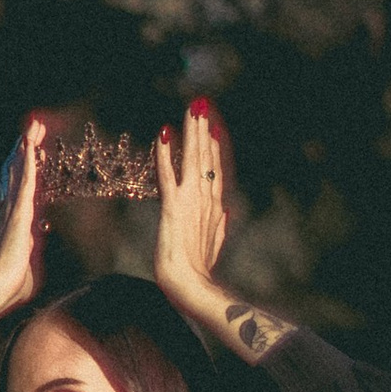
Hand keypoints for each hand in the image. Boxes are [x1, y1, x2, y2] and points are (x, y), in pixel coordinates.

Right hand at [0, 112, 47, 312]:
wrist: (1, 286)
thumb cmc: (15, 281)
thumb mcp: (29, 261)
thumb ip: (32, 251)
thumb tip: (32, 252)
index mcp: (18, 219)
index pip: (25, 186)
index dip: (28, 165)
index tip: (33, 148)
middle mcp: (14, 209)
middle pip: (21, 171)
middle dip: (27, 148)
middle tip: (33, 126)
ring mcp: (16, 209)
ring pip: (22, 171)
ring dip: (28, 148)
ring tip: (33, 126)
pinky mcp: (19, 212)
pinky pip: (25, 182)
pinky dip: (28, 164)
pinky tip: (30, 147)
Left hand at [153, 100, 227, 307]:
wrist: (192, 286)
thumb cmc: (199, 272)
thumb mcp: (213, 246)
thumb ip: (220, 226)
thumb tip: (226, 212)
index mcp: (216, 208)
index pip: (215, 171)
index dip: (214, 148)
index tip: (212, 128)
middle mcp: (207, 199)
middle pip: (206, 158)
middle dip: (203, 130)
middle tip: (200, 105)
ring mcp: (191, 201)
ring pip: (192, 159)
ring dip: (191, 132)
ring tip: (191, 110)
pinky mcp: (173, 206)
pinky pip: (168, 174)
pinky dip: (165, 153)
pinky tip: (164, 134)